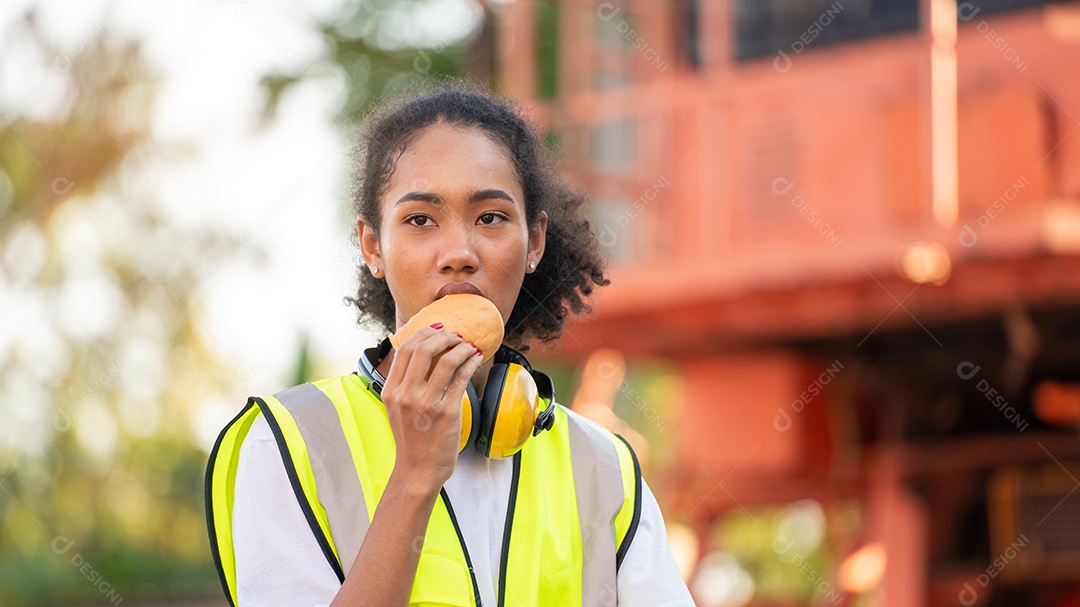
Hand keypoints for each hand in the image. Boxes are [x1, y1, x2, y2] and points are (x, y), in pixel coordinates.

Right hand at [380, 324, 483, 491]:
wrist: (418, 470)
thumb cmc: (411, 440)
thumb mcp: (396, 409)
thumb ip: (403, 385)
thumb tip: (420, 357)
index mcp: (390, 391)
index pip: (403, 350)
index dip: (422, 333)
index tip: (436, 329)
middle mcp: (406, 395)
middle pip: (423, 349)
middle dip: (443, 336)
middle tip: (456, 336)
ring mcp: (426, 404)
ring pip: (446, 360)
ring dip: (461, 348)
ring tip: (469, 347)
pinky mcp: (447, 412)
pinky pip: (461, 378)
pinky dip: (471, 363)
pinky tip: (476, 360)